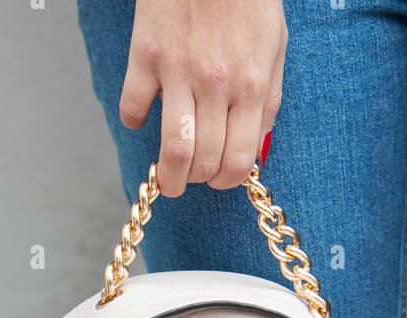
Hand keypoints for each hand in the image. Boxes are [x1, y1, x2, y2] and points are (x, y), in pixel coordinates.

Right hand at [119, 0, 286, 196]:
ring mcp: (177, 71)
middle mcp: (215, 84)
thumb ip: (267, 100)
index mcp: (249, 85)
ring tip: (166, 176)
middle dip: (199, 180)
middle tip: (193, 177)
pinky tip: (143, 116)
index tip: (219, 179)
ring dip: (168, 174)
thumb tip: (255, 148)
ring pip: (172, 149)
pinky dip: (134, 122)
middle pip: (204, 162)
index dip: (227, 180)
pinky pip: (132, 109)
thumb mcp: (274, 47)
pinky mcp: (145, 55)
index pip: (238, 160)